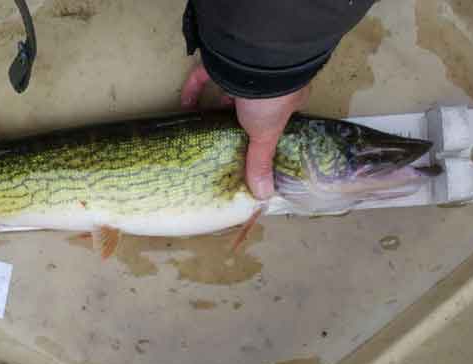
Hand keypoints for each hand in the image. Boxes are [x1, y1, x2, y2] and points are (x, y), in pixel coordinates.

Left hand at [181, 64, 308, 199]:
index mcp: (286, 97)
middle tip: (225, 136)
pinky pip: (205, 75)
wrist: (255, 60)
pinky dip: (195, 90)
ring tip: (206, 124)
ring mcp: (244, 69)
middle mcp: (267, 83)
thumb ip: (260, 161)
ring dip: (217, 103)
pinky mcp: (223, 59)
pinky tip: (186, 106)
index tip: (253, 142)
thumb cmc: (270, 98)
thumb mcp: (266, 133)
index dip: (268, 128)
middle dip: (238, 117)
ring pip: (229, 87)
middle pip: (251, 102)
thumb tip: (264, 195)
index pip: (278, 114)